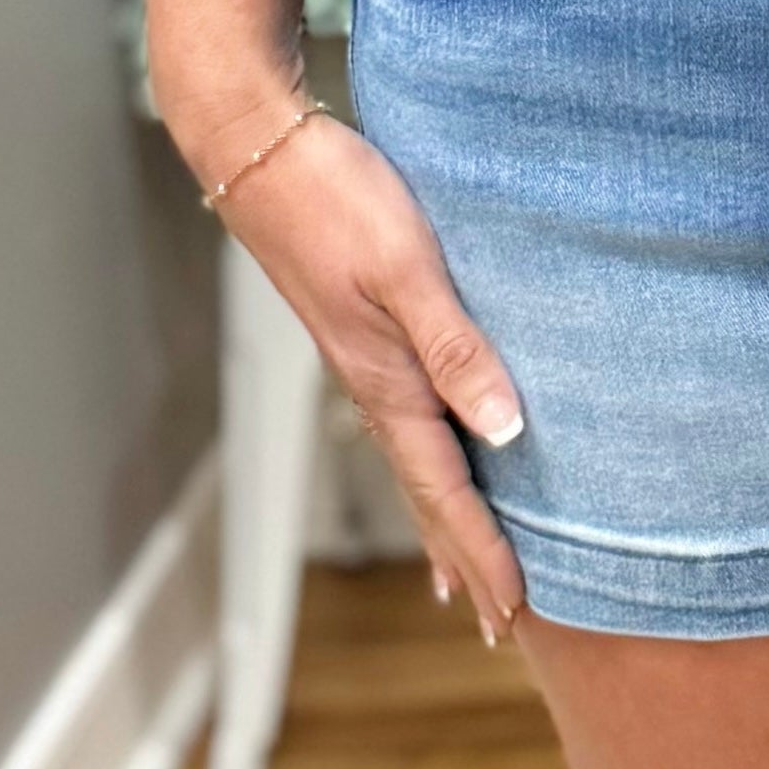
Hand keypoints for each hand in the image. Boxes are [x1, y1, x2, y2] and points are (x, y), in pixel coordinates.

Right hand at [140, 0, 527, 644]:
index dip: (484, 551)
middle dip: (462, 560)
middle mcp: (374, 386)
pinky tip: (436, 459)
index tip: (514, 608)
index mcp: (388, 383)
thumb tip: (505, 429)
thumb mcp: (406, 268)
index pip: (446, 490)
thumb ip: (457, 347)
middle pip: (426, 495)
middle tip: (494, 624)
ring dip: (441, 523)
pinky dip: (425, 466)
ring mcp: (363, 362)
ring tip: (459, 575)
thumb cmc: (333, 195)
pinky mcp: (359, 331)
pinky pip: (404, 423)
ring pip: (413, 464)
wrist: (254, 144)